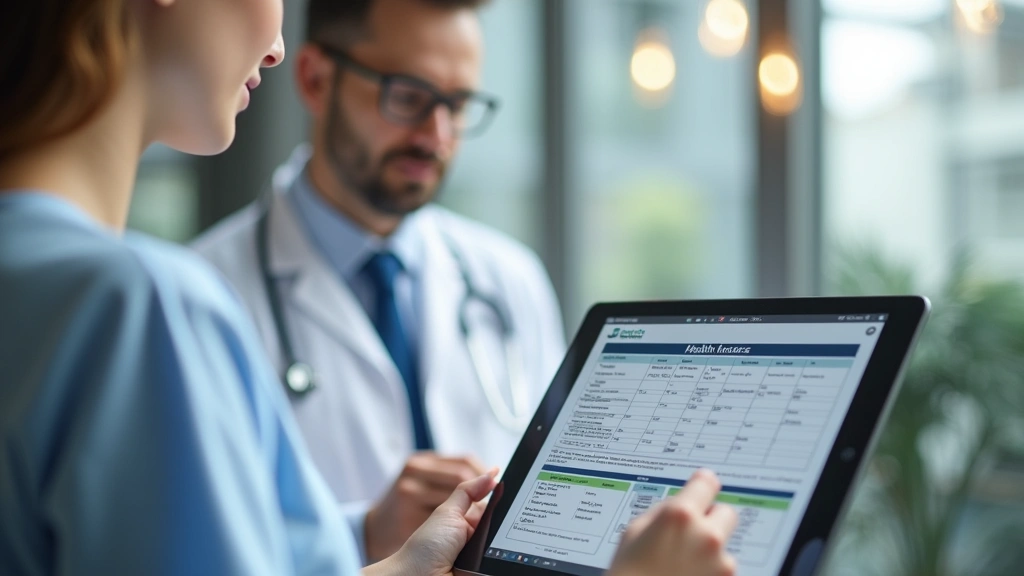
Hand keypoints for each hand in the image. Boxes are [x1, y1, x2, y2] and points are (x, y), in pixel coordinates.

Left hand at [364, 470, 498, 575]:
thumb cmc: (425, 548)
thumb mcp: (448, 512)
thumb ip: (469, 491)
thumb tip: (492, 473)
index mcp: (467, 523)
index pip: (494, 510)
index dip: (506, 502)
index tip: (519, 491)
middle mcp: (476, 541)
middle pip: (503, 527)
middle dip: (508, 522)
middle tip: (510, 517)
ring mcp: (482, 559)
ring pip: (506, 546)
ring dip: (505, 542)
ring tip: (494, 541)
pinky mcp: (486, 571)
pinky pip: (503, 563)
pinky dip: (505, 558)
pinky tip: (503, 553)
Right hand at [607, 469, 738, 575]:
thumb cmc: (628, 572)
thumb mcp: (634, 530)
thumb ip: (664, 511)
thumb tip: (681, 502)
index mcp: (680, 515)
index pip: (707, 482)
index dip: (701, 485)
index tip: (700, 487)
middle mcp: (706, 535)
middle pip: (726, 512)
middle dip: (711, 519)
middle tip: (691, 531)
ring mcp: (720, 563)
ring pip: (724, 545)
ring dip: (709, 550)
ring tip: (682, 563)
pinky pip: (722, 569)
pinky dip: (709, 571)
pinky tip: (686, 575)